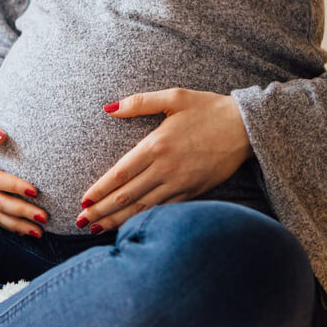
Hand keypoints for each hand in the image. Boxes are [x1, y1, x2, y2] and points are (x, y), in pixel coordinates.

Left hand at [77, 88, 252, 233]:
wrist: (247, 128)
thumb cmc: (209, 109)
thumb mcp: (174, 97)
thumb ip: (139, 102)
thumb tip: (109, 108)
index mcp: (157, 145)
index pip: (120, 173)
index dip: (100, 190)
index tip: (83, 201)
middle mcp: (166, 168)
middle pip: (126, 195)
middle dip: (101, 210)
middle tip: (80, 222)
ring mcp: (180, 184)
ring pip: (143, 207)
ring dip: (117, 220)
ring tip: (96, 229)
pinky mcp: (193, 192)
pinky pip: (164, 210)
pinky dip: (144, 220)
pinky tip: (130, 226)